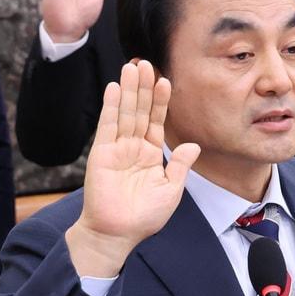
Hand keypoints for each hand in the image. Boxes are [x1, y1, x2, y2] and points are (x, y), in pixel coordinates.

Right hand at [64, 61, 199, 279]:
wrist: (119, 233)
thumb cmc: (145, 216)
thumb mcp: (171, 189)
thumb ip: (180, 165)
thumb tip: (193, 145)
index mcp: (151, 154)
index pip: (157, 121)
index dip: (161, 101)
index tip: (166, 81)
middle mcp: (134, 147)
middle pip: (140, 111)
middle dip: (144, 87)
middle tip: (146, 62)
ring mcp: (117, 149)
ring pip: (124, 113)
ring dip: (128, 90)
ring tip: (132, 66)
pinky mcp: (102, 154)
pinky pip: (107, 126)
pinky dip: (110, 107)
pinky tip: (114, 88)